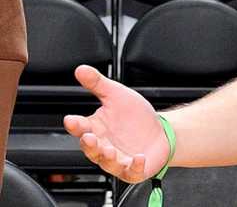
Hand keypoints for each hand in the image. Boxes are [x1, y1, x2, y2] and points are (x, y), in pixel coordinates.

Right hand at [62, 65, 169, 182]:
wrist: (161, 131)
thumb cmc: (135, 116)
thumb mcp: (117, 95)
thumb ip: (98, 84)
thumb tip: (81, 69)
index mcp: (96, 128)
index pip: (80, 127)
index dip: (75, 124)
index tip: (71, 120)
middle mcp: (103, 145)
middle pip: (91, 148)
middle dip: (89, 144)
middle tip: (88, 137)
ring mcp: (117, 159)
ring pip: (107, 162)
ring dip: (107, 157)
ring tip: (108, 150)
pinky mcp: (134, 169)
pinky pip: (132, 171)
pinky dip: (134, 167)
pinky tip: (138, 158)